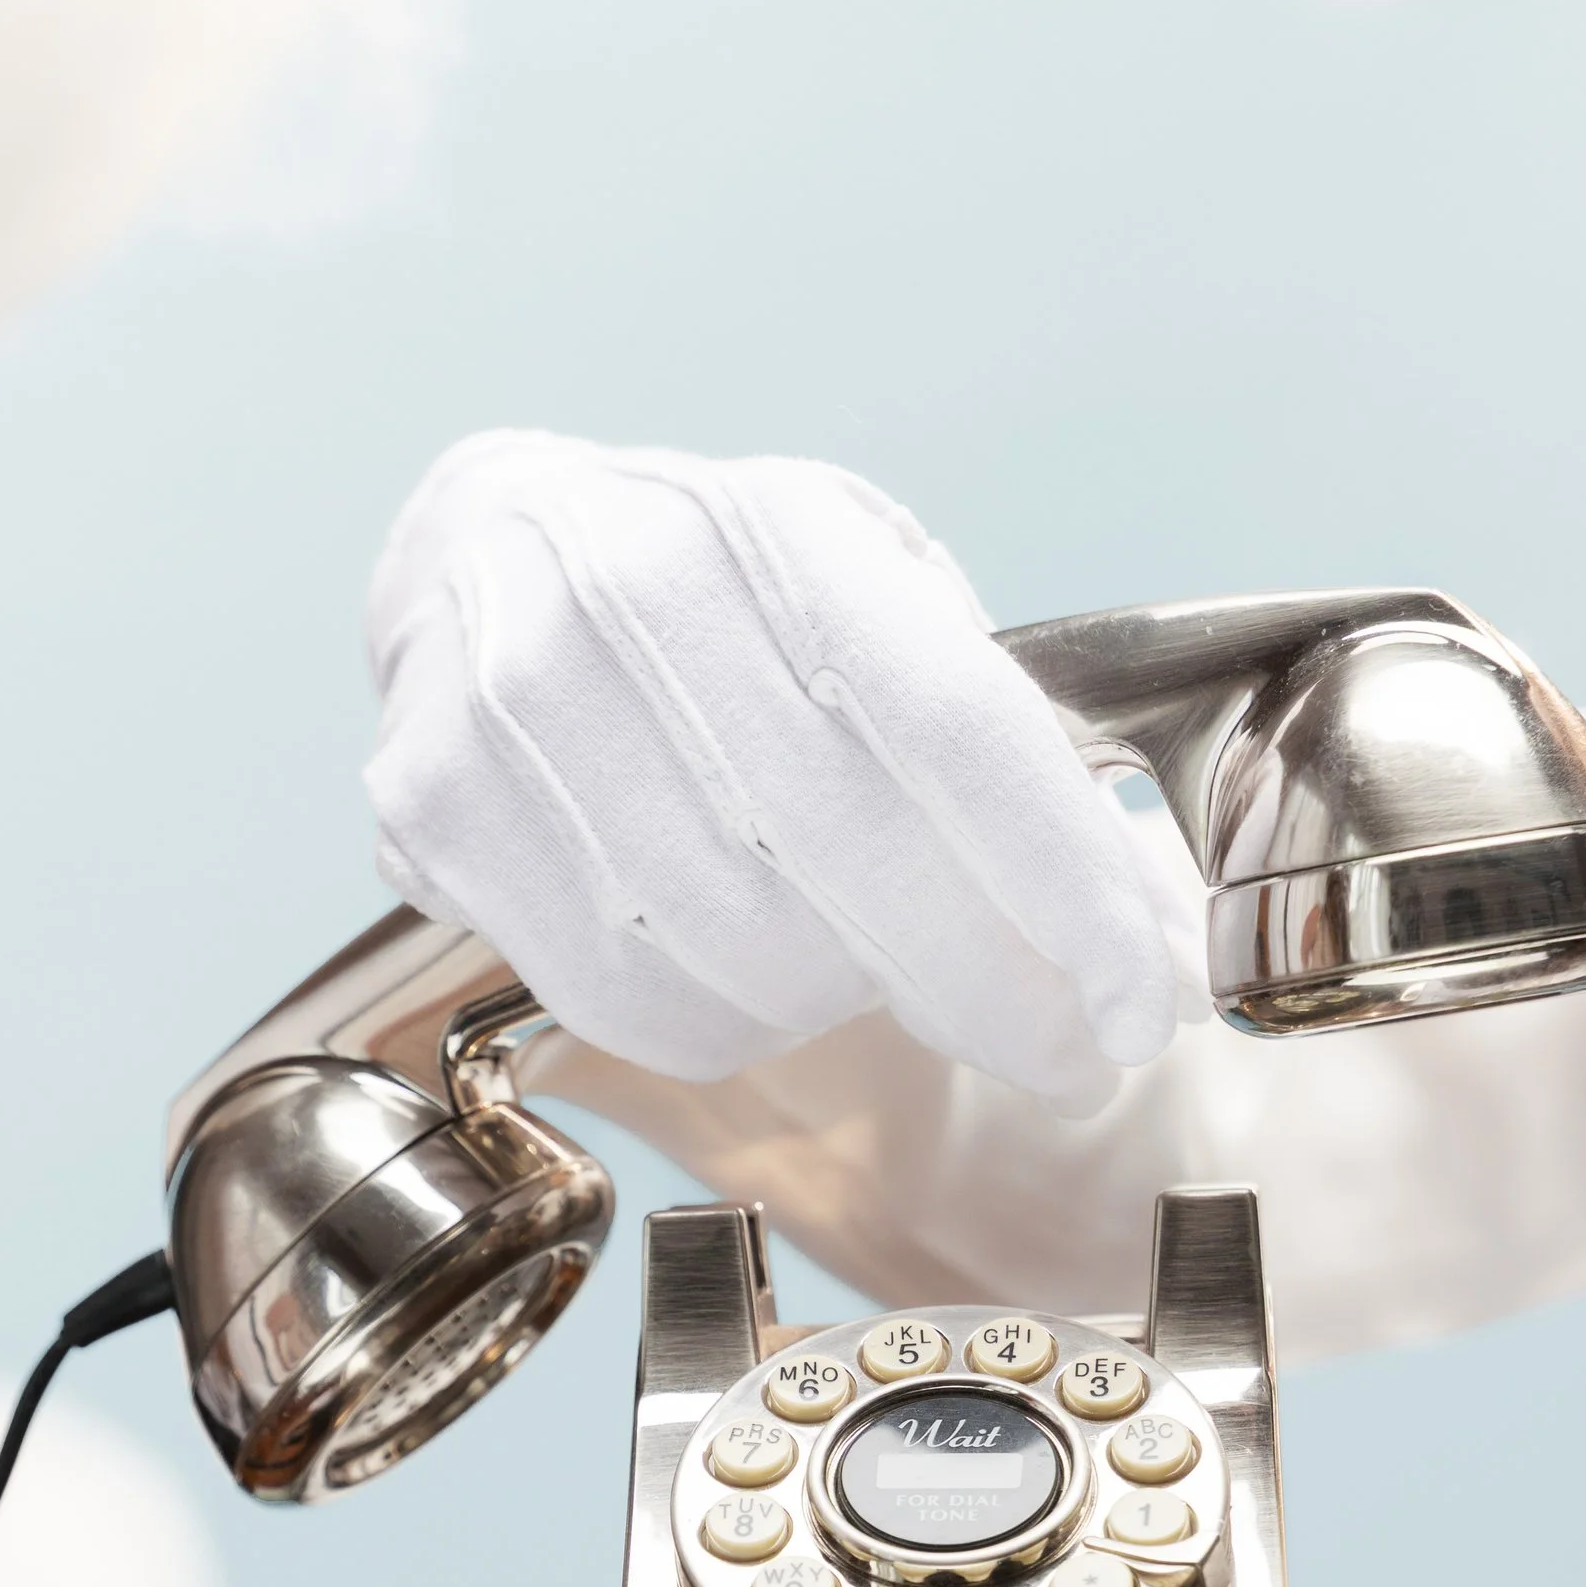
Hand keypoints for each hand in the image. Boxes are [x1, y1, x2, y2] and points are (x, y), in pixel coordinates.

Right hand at [362, 430, 1199, 1102]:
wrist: (477, 549)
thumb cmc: (717, 589)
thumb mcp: (861, 577)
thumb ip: (982, 719)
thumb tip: (1132, 919)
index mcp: (777, 533)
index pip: (960, 735)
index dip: (1067, 891)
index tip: (1140, 1002)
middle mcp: (638, 606)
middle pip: (866, 867)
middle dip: (995, 991)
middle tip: (1070, 1053)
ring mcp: (525, 715)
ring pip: (753, 961)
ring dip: (852, 1002)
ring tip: (871, 965)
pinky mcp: (445, 813)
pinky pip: (639, 1004)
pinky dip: (732, 1025)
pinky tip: (755, 974)